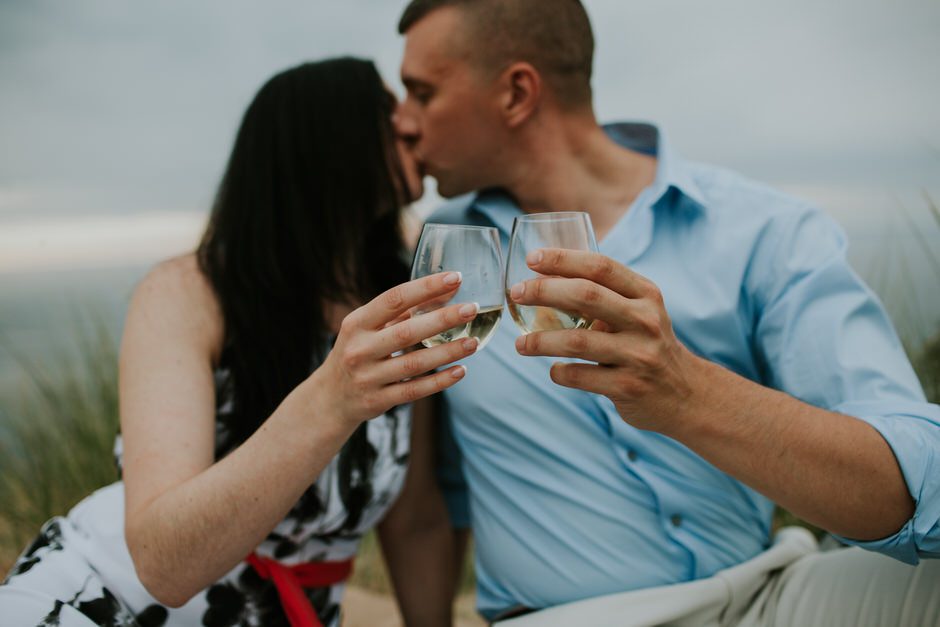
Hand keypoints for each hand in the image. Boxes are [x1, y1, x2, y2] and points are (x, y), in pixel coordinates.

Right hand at [314, 272, 479, 427]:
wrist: (330, 398)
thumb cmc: (357, 352)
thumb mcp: (366, 329)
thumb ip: (400, 312)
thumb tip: (445, 291)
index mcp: (357, 323)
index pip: (394, 299)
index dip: (425, 287)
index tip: (454, 278)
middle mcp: (360, 349)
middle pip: (407, 332)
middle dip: (442, 319)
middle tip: (471, 309)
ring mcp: (368, 377)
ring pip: (414, 364)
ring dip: (447, 352)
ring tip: (473, 342)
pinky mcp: (378, 401)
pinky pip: (414, 391)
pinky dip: (439, 381)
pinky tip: (460, 371)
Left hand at [508, 248, 702, 432]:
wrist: (687, 394)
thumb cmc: (649, 345)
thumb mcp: (641, 312)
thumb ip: (607, 295)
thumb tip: (545, 278)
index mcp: (646, 295)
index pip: (601, 267)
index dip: (563, 259)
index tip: (532, 259)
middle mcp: (645, 321)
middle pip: (586, 296)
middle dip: (544, 291)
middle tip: (516, 293)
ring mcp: (638, 355)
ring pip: (577, 341)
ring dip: (540, 341)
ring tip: (520, 345)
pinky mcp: (627, 387)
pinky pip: (580, 376)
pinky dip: (559, 372)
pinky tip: (554, 369)